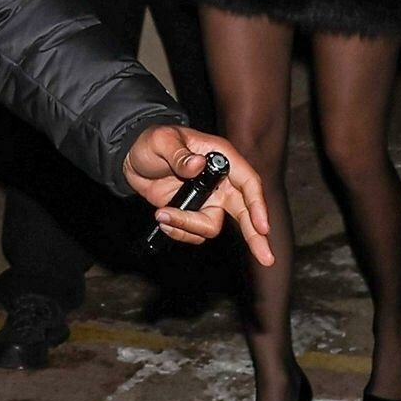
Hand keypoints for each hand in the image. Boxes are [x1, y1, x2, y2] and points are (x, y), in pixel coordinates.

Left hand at [123, 125, 273, 265]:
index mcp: (221, 157)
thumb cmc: (152, 142)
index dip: (257, 205)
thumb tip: (197, 165)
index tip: (261, 227)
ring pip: (211, 226)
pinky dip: (178, 231)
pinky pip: (194, 233)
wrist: (133, 160)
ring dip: (187, 227)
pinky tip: (162, 217)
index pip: (248, 182)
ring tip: (162, 215)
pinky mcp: (194, 214)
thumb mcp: (162, 141)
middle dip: (256, 235)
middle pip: (245, 211)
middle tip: (266, 258)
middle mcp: (220, 181)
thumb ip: (179, 155)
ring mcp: (208, 200)